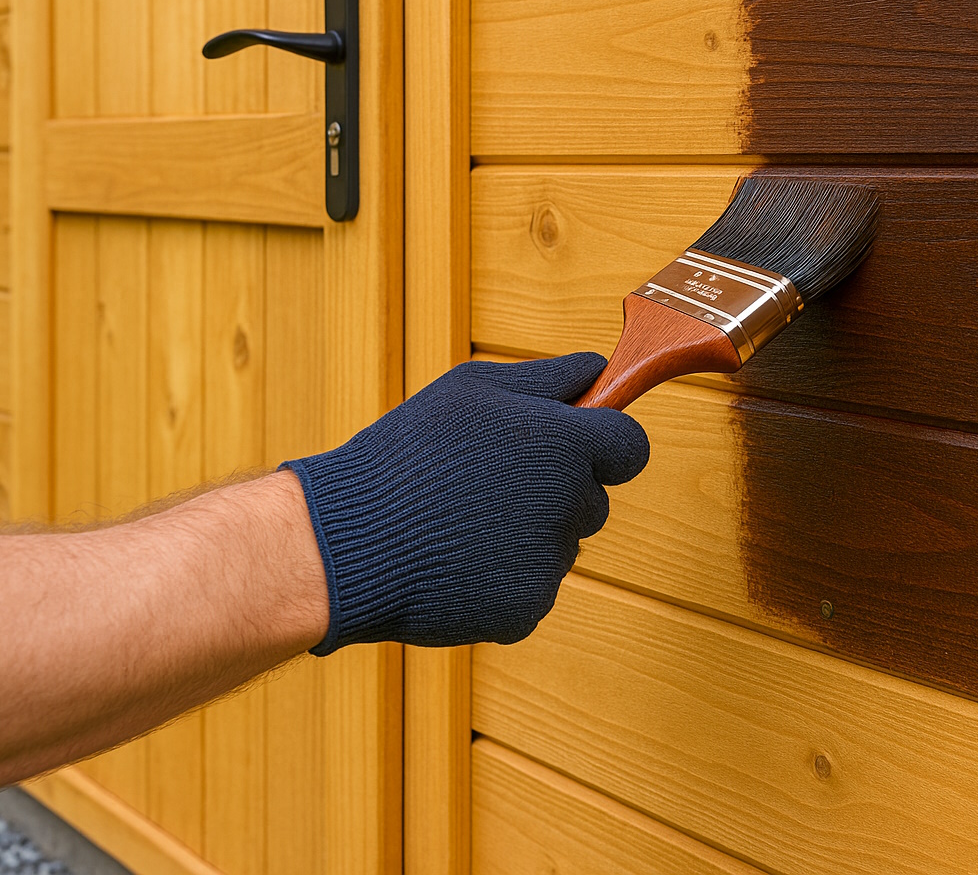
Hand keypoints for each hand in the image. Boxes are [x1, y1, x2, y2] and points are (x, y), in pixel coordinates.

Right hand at [284, 354, 648, 651]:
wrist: (346, 544)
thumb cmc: (409, 455)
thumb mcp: (473, 389)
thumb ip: (549, 378)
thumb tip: (599, 370)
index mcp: (565, 445)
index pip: (631, 447)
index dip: (606, 443)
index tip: (575, 445)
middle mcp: (569, 505)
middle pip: (594, 498)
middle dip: (558, 489)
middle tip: (490, 483)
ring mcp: (550, 562)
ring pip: (562, 543)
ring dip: (529, 532)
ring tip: (462, 521)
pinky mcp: (527, 607)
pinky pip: (534, 585)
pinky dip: (503, 576)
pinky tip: (457, 559)